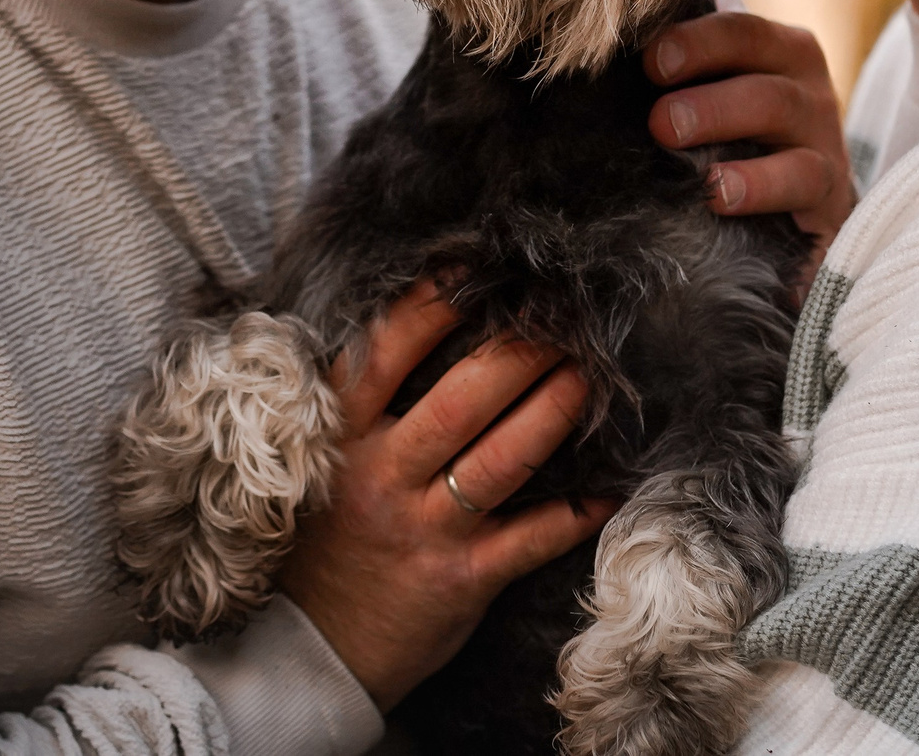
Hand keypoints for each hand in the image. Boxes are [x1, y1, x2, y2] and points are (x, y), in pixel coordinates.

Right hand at [281, 281, 612, 709]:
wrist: (309, 649)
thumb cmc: (323, 541)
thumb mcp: (321, 463)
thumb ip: (358, 405)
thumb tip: (412, 327)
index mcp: (342, 438)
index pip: (385, 355)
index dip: (430, 306)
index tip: (471, 269)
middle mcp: (382, 475)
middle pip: (460, 401)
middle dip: (518, 353)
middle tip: (560, 320)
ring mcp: (423, 529)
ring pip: (501, 461)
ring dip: (552, 414)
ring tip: (588, 378)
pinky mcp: (460, 578)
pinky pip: (529, 540)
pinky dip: (573, 515)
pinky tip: (609, 490)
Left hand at [644, 11, 855, 248]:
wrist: (802, 208)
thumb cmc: (742, 138)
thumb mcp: (718, 97)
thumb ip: (681, 65)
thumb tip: (624, 22)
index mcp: (779, 48)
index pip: (739, 28)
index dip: (695, 39)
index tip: (650, 60)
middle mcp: (806, 84)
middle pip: (759, 62)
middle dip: (704, 81)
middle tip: (658, 115)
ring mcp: (823, 136)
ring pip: (780, 110)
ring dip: (722, 119)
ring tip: (673, 137)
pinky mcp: (829, 192)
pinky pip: (801, 179)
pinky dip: (758, 185)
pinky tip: (718, 195)